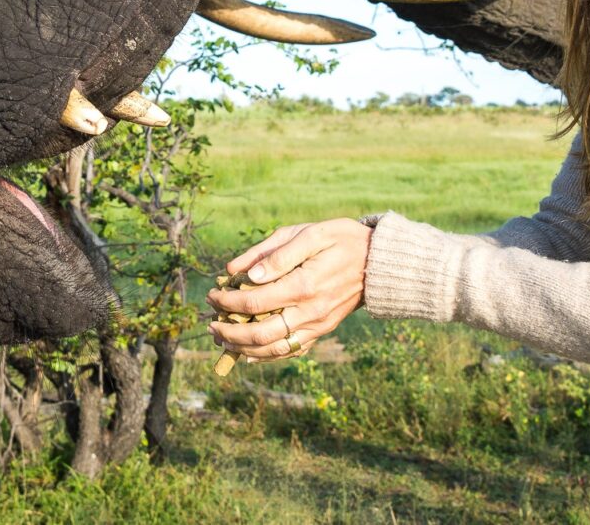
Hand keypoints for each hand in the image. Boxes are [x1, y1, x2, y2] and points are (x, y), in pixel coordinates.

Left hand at [207, 218, 372, 361]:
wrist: (379, 261)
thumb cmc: (341, 239)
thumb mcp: (310, 233)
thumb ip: (275, 253)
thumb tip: (243, 274)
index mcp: (304, 285)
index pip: (254, 303)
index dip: (227, 302)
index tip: (212, 294)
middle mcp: (310, 311)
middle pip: (260, 334)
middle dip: (229, 331)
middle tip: (211, 323)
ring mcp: (317, 325)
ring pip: (274, 349)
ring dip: (244, 348)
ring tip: (222, 339)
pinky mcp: (322, 330)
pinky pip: (291, 350)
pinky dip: (267, 356)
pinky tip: (249, 353)